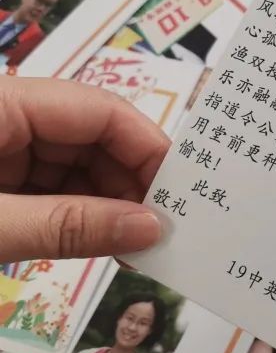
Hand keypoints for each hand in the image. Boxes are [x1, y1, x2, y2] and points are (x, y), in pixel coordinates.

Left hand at [0, 77, 167, 262]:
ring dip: (104, 206)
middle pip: (89, 138)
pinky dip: (73, 216)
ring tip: (133, 248)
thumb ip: (67, 226)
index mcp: (2, 103)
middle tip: (158, 236)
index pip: (100, 109)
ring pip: (71, 167)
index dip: (148, 148)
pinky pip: (44, 189)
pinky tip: (99, 242)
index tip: (181, 197)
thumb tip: (151, 230)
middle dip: (128, 185)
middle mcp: (6, 116)